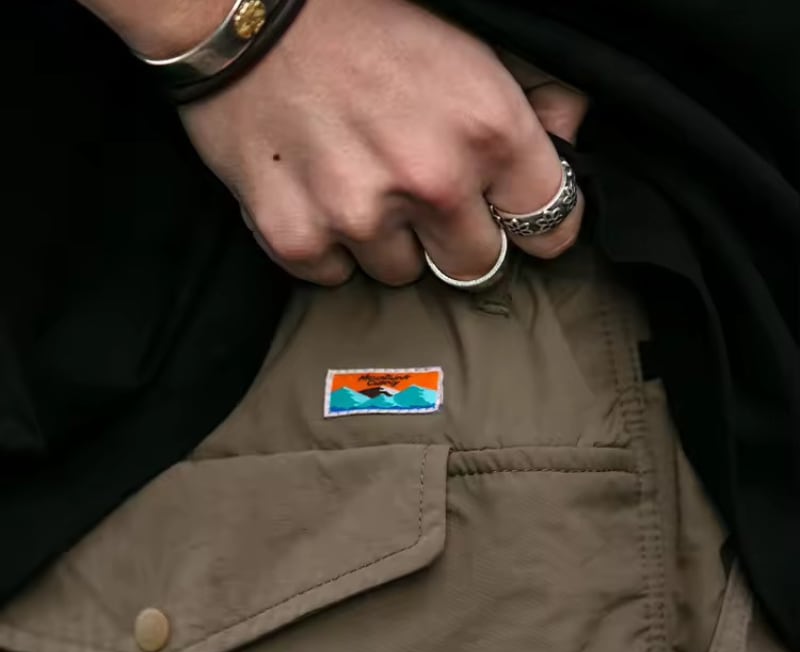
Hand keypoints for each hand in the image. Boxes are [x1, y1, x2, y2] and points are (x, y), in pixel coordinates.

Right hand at [177, 0, 587, 285]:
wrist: (244, 8)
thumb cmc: (362, 17)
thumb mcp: (470, 39)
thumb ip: (534, 92)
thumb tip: (568, 134)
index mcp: (487, 128)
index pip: (550, 228)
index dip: (533, 224)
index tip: (512, 217)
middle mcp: (429, 181)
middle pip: (474, 266)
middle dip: (455, 237)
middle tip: (421, 194)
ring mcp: (358, 216)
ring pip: (401, 274)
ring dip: (388, 240)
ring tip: (359, 181)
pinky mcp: (296, 237)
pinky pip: (335, 275)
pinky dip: (330, 246)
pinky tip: (317, 193)